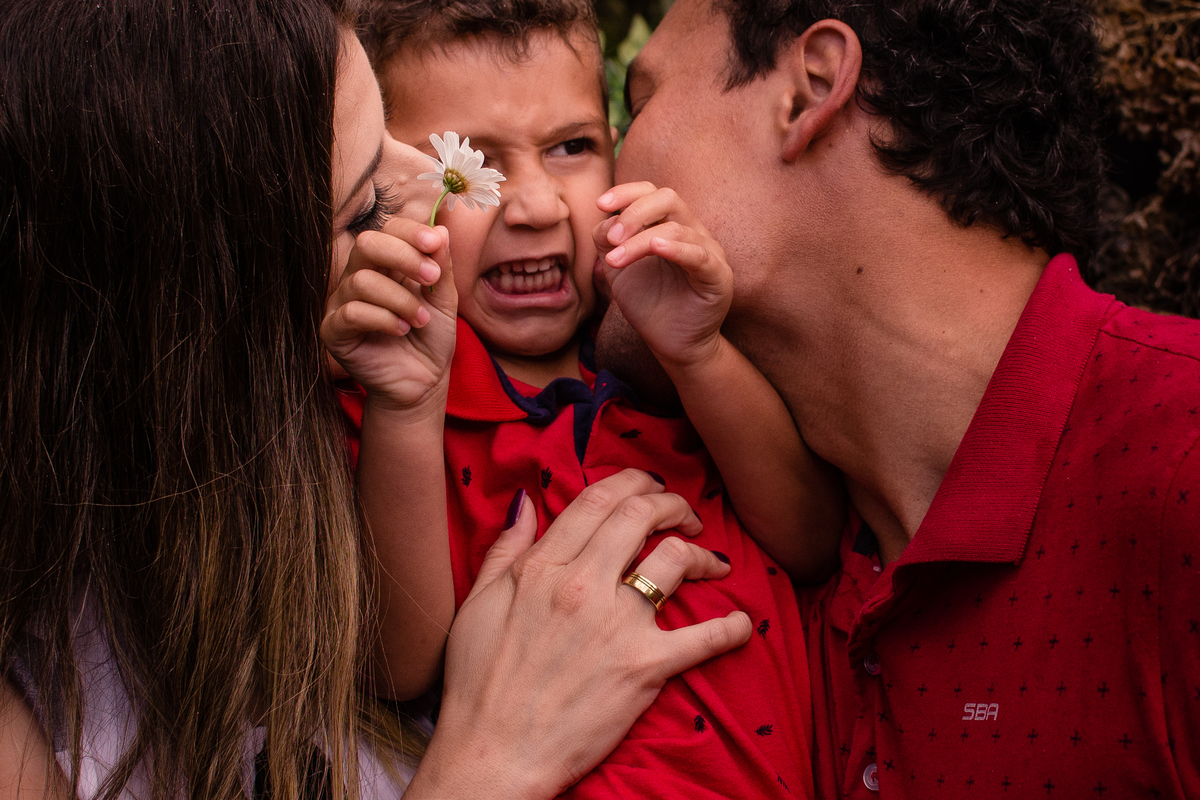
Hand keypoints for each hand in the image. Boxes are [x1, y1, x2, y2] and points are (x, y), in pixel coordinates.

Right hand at [321, 218, 456, 413]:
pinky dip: (384, 319)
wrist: (422, 382)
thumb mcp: (443, 300)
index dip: (410, 232)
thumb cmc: (430, 339)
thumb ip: (441, 266)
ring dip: (401, 299)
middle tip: (432, 278)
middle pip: (366, 244)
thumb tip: (440, 229)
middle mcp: (358, 277)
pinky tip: (402, 330)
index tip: (434, 243)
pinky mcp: (333, 331)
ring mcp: (342, 303)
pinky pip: (352, 312)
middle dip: (404, 256)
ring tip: (420, 320)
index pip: (387, 230)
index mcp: (384, 265)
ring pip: (362, 281)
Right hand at [406, 470, 752, 799]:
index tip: (649, 485)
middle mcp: (582, 585)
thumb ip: (505, 547)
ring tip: (712, 561)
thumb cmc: (478, 683)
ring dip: (702, 553)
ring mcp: (617, 625)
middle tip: (685, 514)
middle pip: (642, 515)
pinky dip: (731, 627)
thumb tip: (527, 501)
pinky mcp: (644, 668)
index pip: (598, 500)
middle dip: (672, 504)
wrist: (493, 752)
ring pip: (675, 560)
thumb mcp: (477, 602)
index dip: (632, 481)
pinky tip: (741, 624)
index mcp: (542, 566)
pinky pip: (704, 637)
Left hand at [594, 183, 732, 369]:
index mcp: (669, 225)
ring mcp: (708, 252)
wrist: (670, 344)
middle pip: (669, 199)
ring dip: (640, 241)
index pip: (652, 193)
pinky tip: (657, 248)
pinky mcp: (719, 277)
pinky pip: (700, 255)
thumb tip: (603, 219)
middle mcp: (692, 232)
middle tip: (612, 237)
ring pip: (678, 228)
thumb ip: (608, 241)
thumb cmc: (648, 304)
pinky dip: (678, 248)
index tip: (600, 205)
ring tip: (615, 260)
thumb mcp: (618, 269)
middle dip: (634, 212)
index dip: (626, 192)